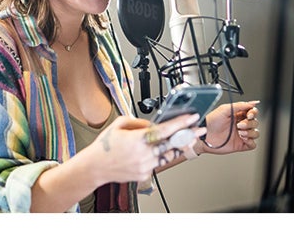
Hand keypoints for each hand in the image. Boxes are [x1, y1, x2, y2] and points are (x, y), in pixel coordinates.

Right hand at [87, 113, 204, 183]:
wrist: (95, 167)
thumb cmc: (104, 146)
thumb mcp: (119, 124)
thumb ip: (138, 121)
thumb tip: (153, 124)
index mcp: (138, 139)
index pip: (165, 129)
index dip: (181, 123)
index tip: (192, 118)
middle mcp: (144, 154)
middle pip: (172, 144)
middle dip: (188, 136)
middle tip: (198, 130)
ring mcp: (145, 166)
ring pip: (168, 155)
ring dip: (176, 147)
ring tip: (184, 139)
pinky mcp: (144, 174)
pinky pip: (158, 163)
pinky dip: (160, 156)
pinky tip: (157, 151)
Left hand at [197, 101, 259, 154]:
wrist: (205, 135)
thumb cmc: (211, 121)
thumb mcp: (224, 109)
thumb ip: (239, 105)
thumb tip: (252, 103)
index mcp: (237, 115)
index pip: (252, 112)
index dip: (253, 113)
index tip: (249, 115)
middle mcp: (240, 124)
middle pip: (255, 122)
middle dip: (249, 123)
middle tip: (239, 125)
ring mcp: (241, 135)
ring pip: (255, 133)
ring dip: (250, 132)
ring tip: (240, 132)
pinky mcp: (240, 145)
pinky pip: (252, 145)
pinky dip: (250, 142)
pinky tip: (243, 139)